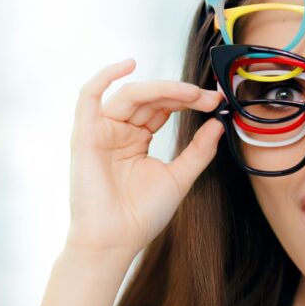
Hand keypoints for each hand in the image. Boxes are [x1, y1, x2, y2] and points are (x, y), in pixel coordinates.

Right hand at [64, 58, 223, 259]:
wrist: (115, 241)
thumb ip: (198, 150)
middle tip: (208, 97)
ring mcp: (101, 131)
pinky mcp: (86, 135)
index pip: (163, 108)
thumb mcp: (179, 177)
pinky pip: (88, 96)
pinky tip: (129, 64)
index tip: (216, 101)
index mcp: (137, 139)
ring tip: (190, 93)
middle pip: (150, 98)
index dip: (189, 100)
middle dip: (181, 94)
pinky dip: (105, 76)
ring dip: (162, 89)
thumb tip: (218, 123)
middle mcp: (118, 131)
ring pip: (130, 94)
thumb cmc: (142, 215)